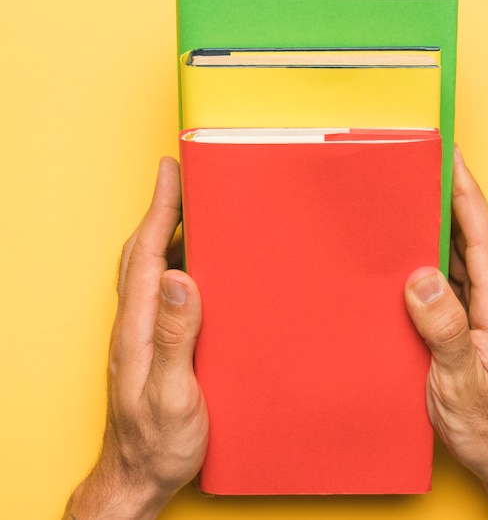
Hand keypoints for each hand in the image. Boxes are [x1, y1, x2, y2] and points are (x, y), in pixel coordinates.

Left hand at [64, 158, 207, 518]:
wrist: (137, 475)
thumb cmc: (157, 441)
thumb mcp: (173, 395)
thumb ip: (174, 337)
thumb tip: (179, 278)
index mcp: (139, 326)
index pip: (147, 253)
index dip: (159, 208)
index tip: (170, 172)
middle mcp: (134, 322)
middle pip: (142, 251)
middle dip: (160, 209)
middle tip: (181, 180)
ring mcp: (140, 331)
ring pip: (148, 267)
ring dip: (165, 231)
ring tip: (190, 210)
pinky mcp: (150, 341)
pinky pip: (158, 287)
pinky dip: (172, 260)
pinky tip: (192, 264)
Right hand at [404, 147, 487, 518]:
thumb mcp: (461, 381)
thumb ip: (445, 330)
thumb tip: (421, 278)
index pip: (483, 238)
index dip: (467, 195)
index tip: (451, 160)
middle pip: (472, 238)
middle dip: (452, 198)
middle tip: (426, 169)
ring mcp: (481, 315)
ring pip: (459, 257)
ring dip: (440, 226)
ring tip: (414, 201)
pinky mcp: (467, 327)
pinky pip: (449, 281)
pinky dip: (431, 259)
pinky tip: (412, 256)